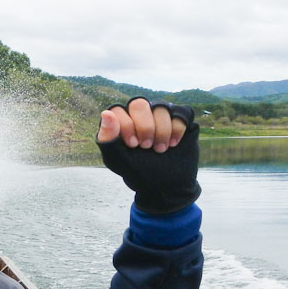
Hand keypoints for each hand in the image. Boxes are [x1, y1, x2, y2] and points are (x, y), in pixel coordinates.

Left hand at [97, 96, 200, 213]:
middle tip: (147, 146)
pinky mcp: (180, 119)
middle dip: (145, 127)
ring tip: (160, 149)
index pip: (117, 110)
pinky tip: (173, 143)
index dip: (126, 126)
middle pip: (139, 103)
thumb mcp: (118, 160)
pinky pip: (181, 112)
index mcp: (120, 122)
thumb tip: (106, 113)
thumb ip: (107, 138)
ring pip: (161, 107)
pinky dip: (177, 129)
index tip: (133, 145)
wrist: (166, 185)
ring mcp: (160, 115)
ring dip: (162, 131)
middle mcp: (139, 115)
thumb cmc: (139, 171)